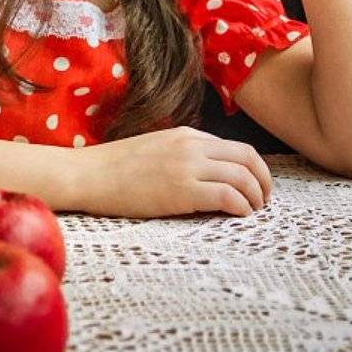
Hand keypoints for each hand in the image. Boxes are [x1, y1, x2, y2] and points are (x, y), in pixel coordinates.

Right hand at [78, 127, 272, 217]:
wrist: (87, 175)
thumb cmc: (114, 169)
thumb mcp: (154, 149)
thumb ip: (182, 154)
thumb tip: (207, 173)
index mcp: (186, 135)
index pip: (235, 147)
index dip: (254, 168)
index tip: (255, 186)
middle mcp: (191, 146)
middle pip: (247, 157)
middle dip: (264, 180)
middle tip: (264, 200)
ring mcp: (187, 167)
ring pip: (242, 176)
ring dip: (255, 197)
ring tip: (253, 212)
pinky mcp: (181, 190)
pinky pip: (227, 195)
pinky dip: (241, 206)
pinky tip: (239, 216)